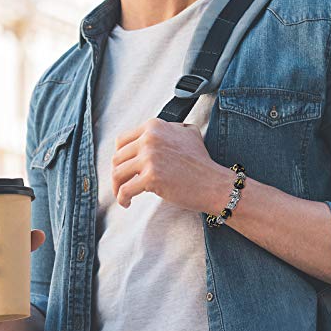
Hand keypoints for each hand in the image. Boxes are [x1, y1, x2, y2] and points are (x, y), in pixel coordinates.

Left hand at [111, 117, 232, 211]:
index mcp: (154, 126)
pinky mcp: (151, 177)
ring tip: (124, 195)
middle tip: (123, 184)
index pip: (122, 140)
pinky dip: (122, 198)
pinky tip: (127, 203)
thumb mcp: (188, 132)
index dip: (120, 157)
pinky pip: (125, 190)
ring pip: (117, 173)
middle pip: (117, 158)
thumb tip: (150, 135)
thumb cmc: (201, 162)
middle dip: (118, 174)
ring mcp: (150, 157)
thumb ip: (168, 129)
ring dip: (117, 187)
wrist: (214, 183)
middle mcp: (150, 138)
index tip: (124, 168)